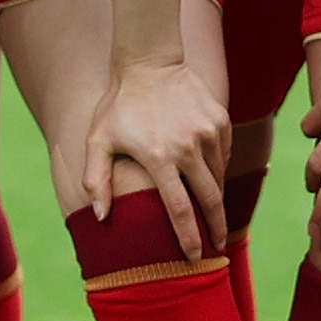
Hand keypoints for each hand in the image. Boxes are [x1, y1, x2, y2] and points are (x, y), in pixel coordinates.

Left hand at [65, 49, 229, 262]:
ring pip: (219, 178)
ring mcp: (208, 132)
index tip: (194, 258)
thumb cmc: (119, 104)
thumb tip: (99, 217)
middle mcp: (189, 147)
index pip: (180, 209)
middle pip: (210, 200)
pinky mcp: (220, 120)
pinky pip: (223, 155)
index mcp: (159, 157)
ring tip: (211, 215)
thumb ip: (96, 179)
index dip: (189, 237)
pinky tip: (208, 177)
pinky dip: (217, 170)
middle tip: (216, 247)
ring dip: (215, 199)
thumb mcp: (98, 139)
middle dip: (215, 228)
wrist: (149, 62)